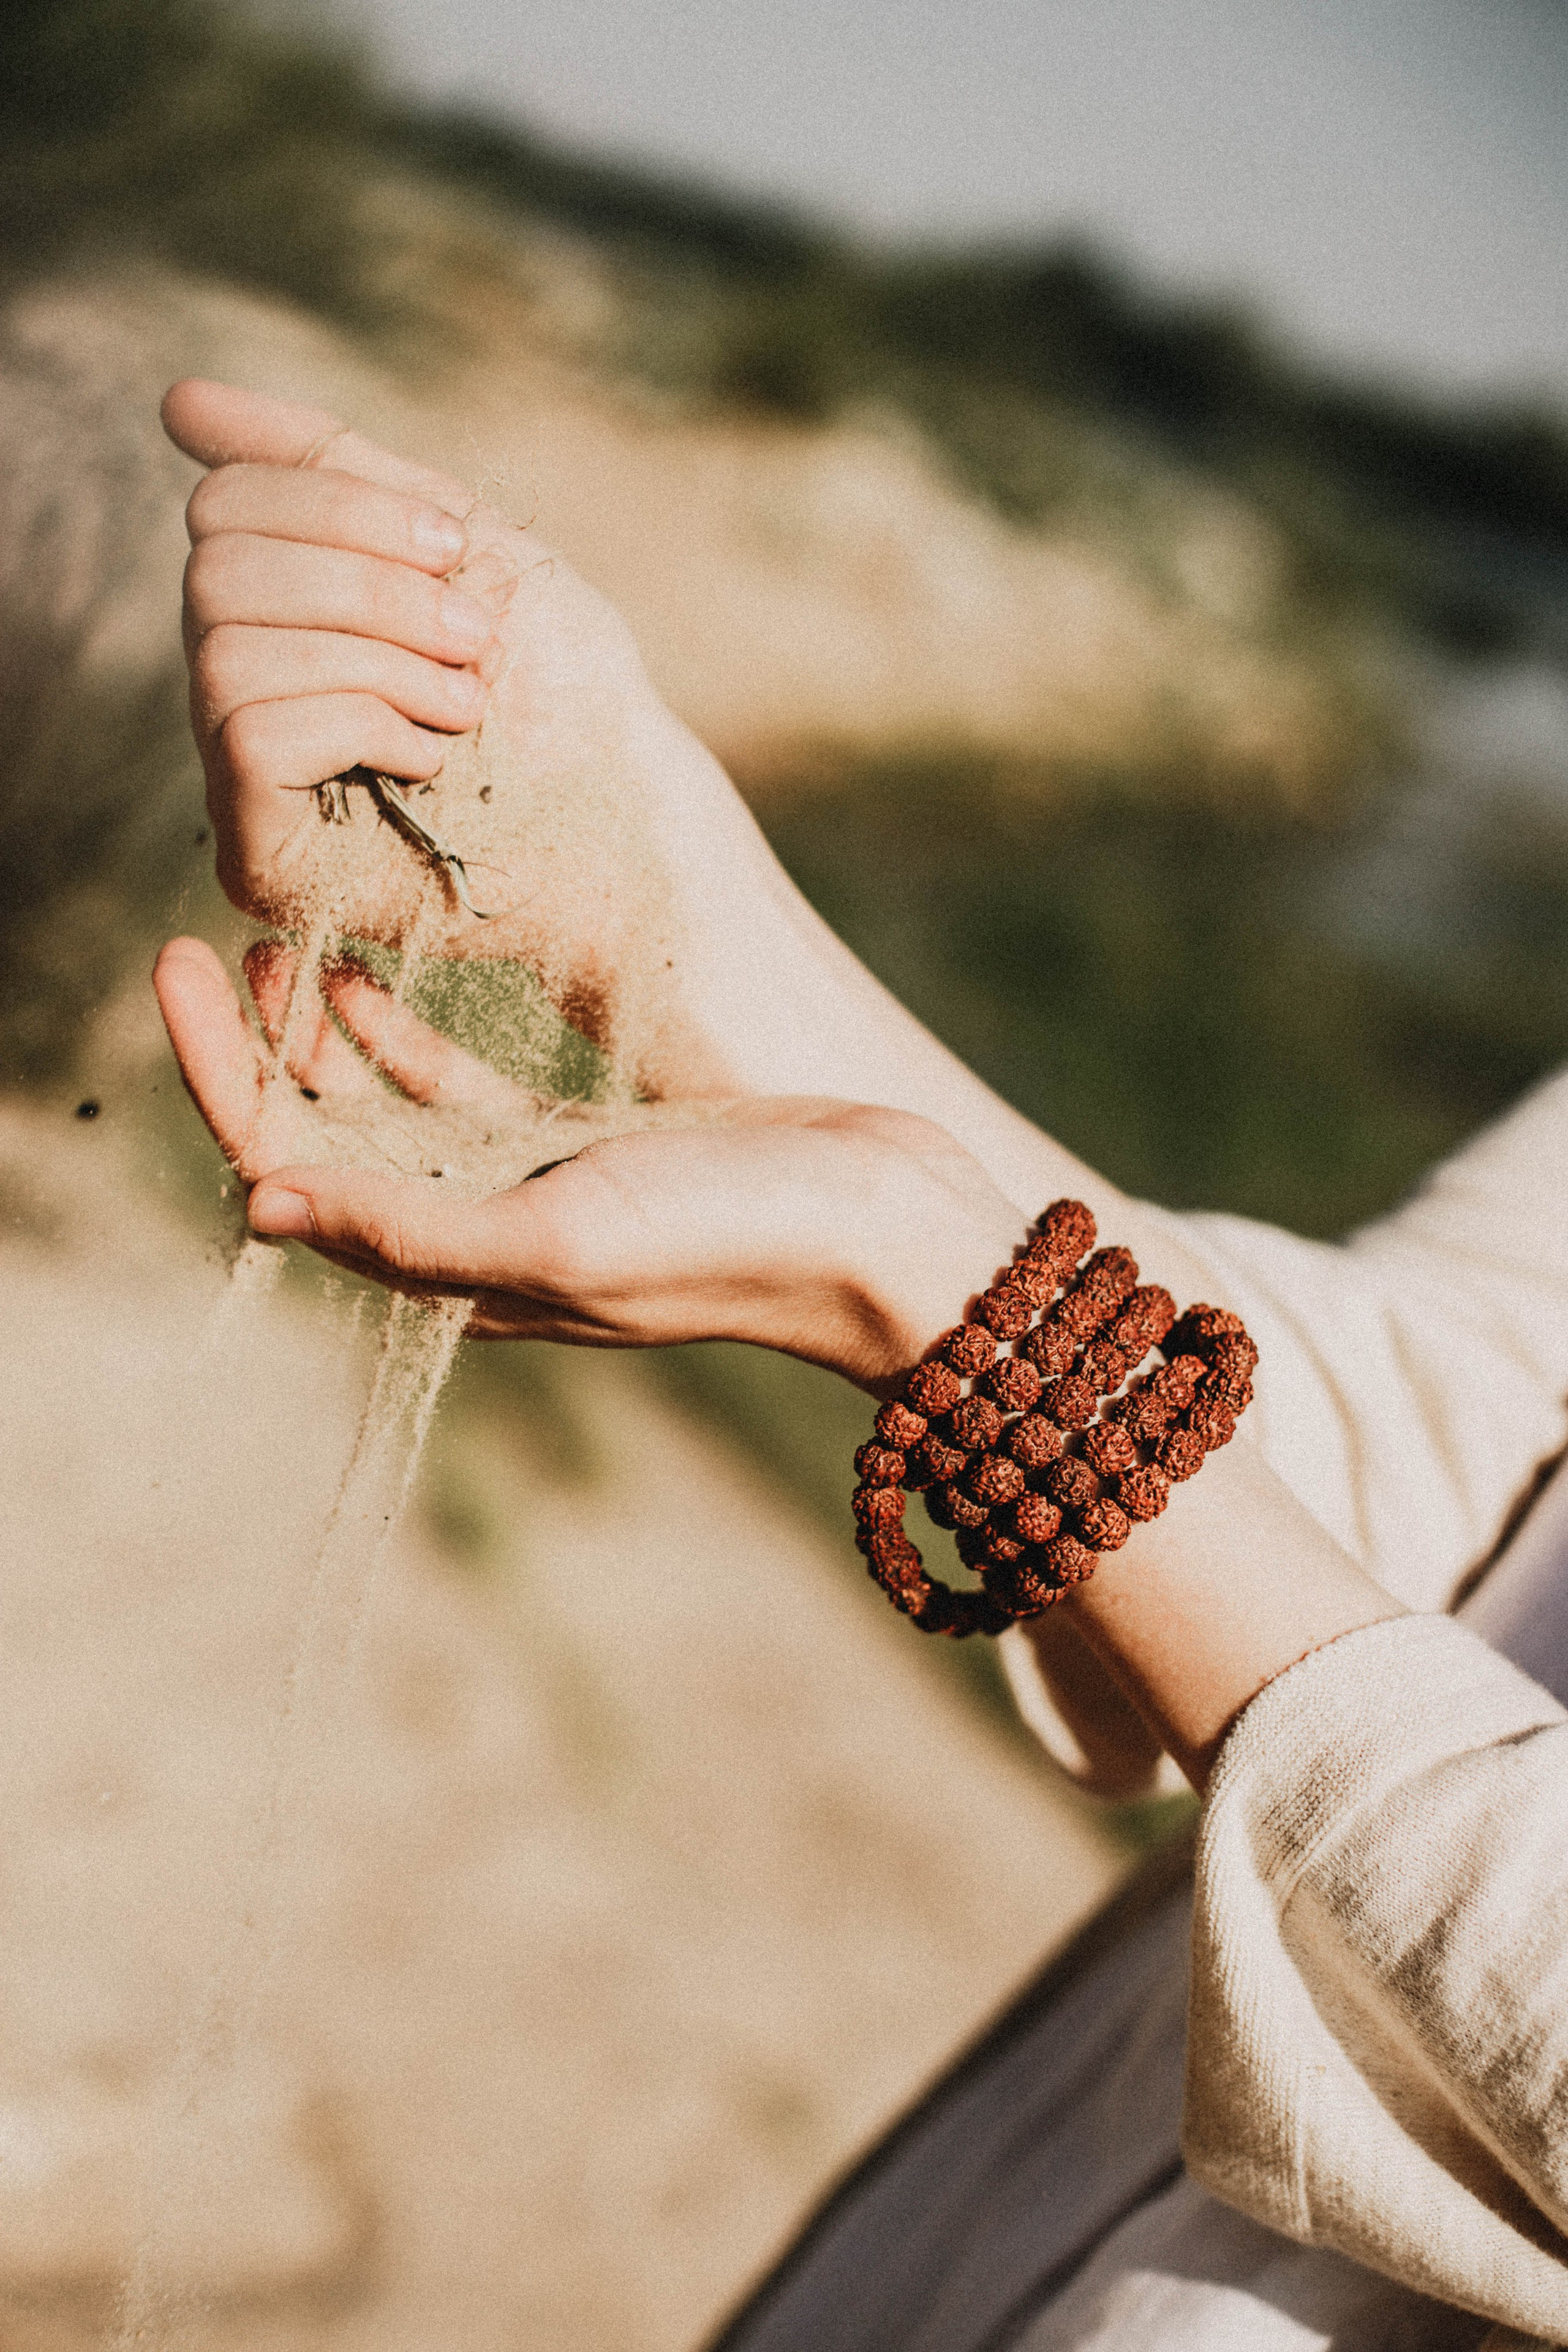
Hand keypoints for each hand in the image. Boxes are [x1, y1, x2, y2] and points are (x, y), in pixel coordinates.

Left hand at [152, 934, 1026, 1378]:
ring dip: (318, 1036)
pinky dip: (402, 1038)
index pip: (290, 1172)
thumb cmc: (733, 1235)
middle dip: (253, 1049)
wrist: (881, 1225)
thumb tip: (258, 1207)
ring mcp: (523, 1187)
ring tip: (273, 945)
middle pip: (319, 1139)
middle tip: (208, 941)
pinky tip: (368, 978)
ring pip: (379, 1110)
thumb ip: (411, 1225)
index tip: (182, 968)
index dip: (221, 1075)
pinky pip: (455, 1091)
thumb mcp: (562, 1230)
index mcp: (455, 1268)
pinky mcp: (579, 1145)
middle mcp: (473, 1233)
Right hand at [161, 379, 788, 1095]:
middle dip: (365, 587)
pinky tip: (431, 760)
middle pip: (215, 568)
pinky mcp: (255, 851)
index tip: (452, 547)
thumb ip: (331, 467)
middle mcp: (239, 683)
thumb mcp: (456, 545)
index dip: (341, 505)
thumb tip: (180, 400)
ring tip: (465, 704)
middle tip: (474, 638)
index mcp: (281, 603)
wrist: (625, 816)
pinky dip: (359, 726)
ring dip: (376, 661)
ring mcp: (238, 774)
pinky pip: (250, 735)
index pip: (228, 503)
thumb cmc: (562, 687)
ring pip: (225, 651)